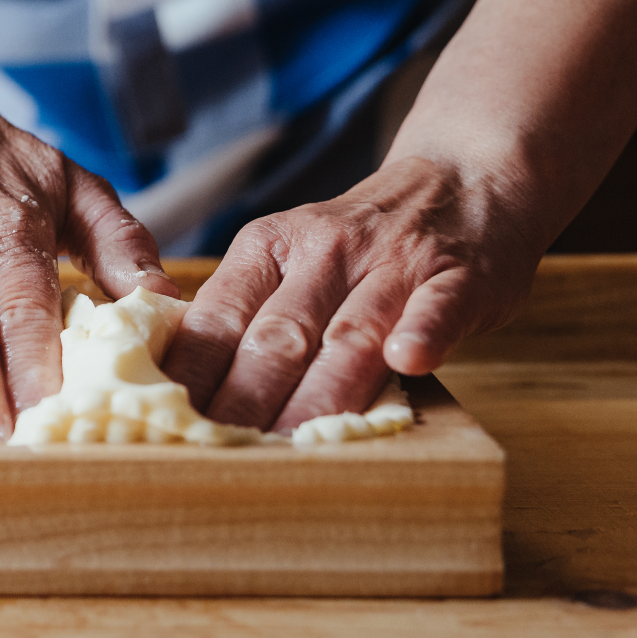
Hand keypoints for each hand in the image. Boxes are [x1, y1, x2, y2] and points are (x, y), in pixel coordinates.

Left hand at [160, 155, 546, 431]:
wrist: (466, 179)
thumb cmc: (364, 244)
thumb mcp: (292, 258)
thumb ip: (249, 312)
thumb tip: (185, 390)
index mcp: (268, 247)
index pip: (218, 317)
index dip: (193, 376)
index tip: (170, 426)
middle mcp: (324, 250)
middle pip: (276, 337)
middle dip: (243, 402)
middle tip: (218, 458)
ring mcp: (394, 261)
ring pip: (349, 334)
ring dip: (318, 394)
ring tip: (289, 444)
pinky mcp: (460, 275)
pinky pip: (437, 305)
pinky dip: (422, 331)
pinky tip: (408, 361)